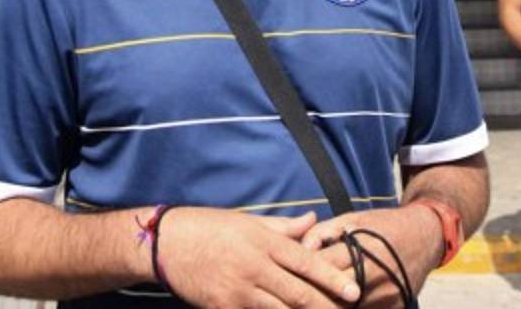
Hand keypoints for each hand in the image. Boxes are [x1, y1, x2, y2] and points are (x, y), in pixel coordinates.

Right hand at [157, 208, 360, 308]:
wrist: (166, 243)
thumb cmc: (209, 227)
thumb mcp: (248, 221)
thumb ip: (284, 227)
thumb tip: (314, 221)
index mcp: (263, 242)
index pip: (307, 262)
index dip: (332, 279)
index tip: (355, 293)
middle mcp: (254, 267)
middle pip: (299, 294)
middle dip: (326, 308)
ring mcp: (237, 292)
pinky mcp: (222, 308)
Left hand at [300, 207, 441, 307]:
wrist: (426, 236)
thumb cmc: (384, 224)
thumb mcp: (352, 218)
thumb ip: (322, 232)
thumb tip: (299, 249)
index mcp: (364, 248)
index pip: (323, 267)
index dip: (301, 272)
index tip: (283, 273)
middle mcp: (377, 275)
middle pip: (332, 293)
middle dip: (310, 294)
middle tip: (289, 294)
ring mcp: (387, 295)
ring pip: (346, 308)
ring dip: (326, 304)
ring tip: (304, 301)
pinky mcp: (395, 308)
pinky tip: (331, 303)